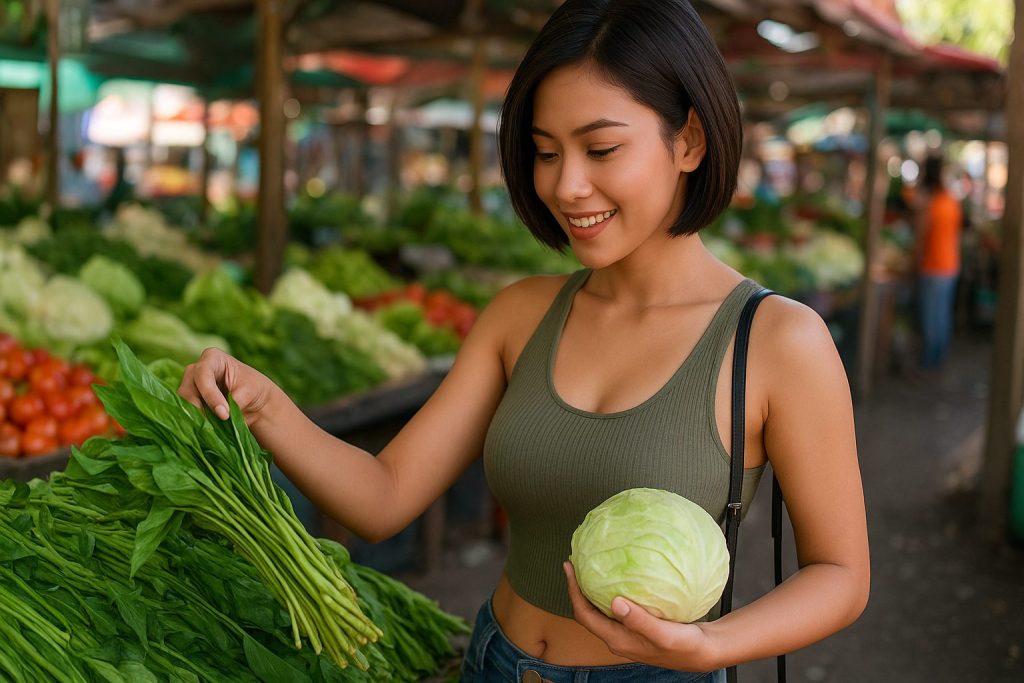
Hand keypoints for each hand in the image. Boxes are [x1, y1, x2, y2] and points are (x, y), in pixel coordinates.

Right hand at [178, 348, 275, 426]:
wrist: (252, 399)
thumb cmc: (252, 388)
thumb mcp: (249, 392)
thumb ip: (235, 401)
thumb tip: (222, 415)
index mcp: (213, 357)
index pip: (203, 375)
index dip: (211, 395)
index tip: (224, 413)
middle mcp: (196, 369)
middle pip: (187, 389)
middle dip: (200, 408)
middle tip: (218, 422)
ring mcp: (189, 384)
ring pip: (183, 402)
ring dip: (197, 416)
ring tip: (214, 427)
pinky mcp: (188, 400)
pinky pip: (185, 411)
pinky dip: (195, 420)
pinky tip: (208, 427)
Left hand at [563, 561, 716, 671]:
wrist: (703, 652)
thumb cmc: (684, 646)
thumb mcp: (663, 634)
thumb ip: (639, 620)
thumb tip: (615, 602)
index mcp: (617, 639)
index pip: (584, 615)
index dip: (573, 592)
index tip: (569, 567)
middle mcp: (618, 636)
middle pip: (588, 611)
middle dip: (578, 588)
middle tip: (575, 563)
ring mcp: (626, 631)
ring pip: (600, 608)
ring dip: (592, 589)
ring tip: (591, 567)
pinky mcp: (636, 625)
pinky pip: (616, 606)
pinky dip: (611, 590)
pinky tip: (618, 576)